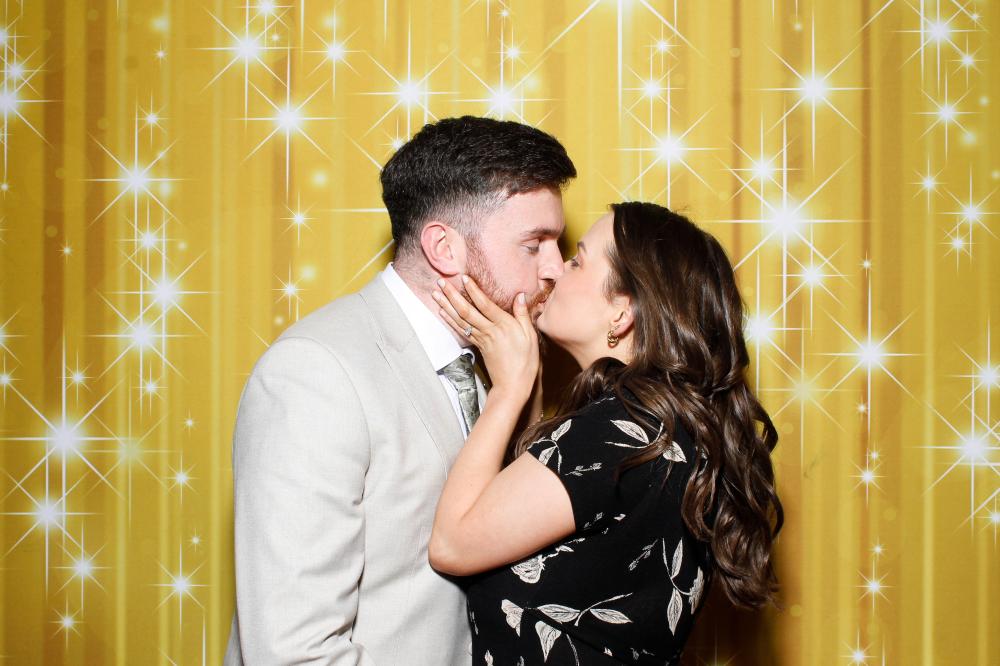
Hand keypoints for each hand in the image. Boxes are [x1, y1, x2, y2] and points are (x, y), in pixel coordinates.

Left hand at [433, 275, 538, 402]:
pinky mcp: (477, 346)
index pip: (485, 305)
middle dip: (452, 295)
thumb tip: (520, 295)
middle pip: (466, 311)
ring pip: (460, 320)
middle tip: (440, 282)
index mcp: (503, 326)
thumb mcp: (530, 336)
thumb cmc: (526, 361)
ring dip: (446, 306)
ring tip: (435, 294)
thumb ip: (523, 314)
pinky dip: (450, 320)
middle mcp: (489, 331)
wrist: (513, 385)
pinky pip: (461, 330)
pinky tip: (442, 312)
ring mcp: (481, 339)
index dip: (474, 291)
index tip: (464, 278)